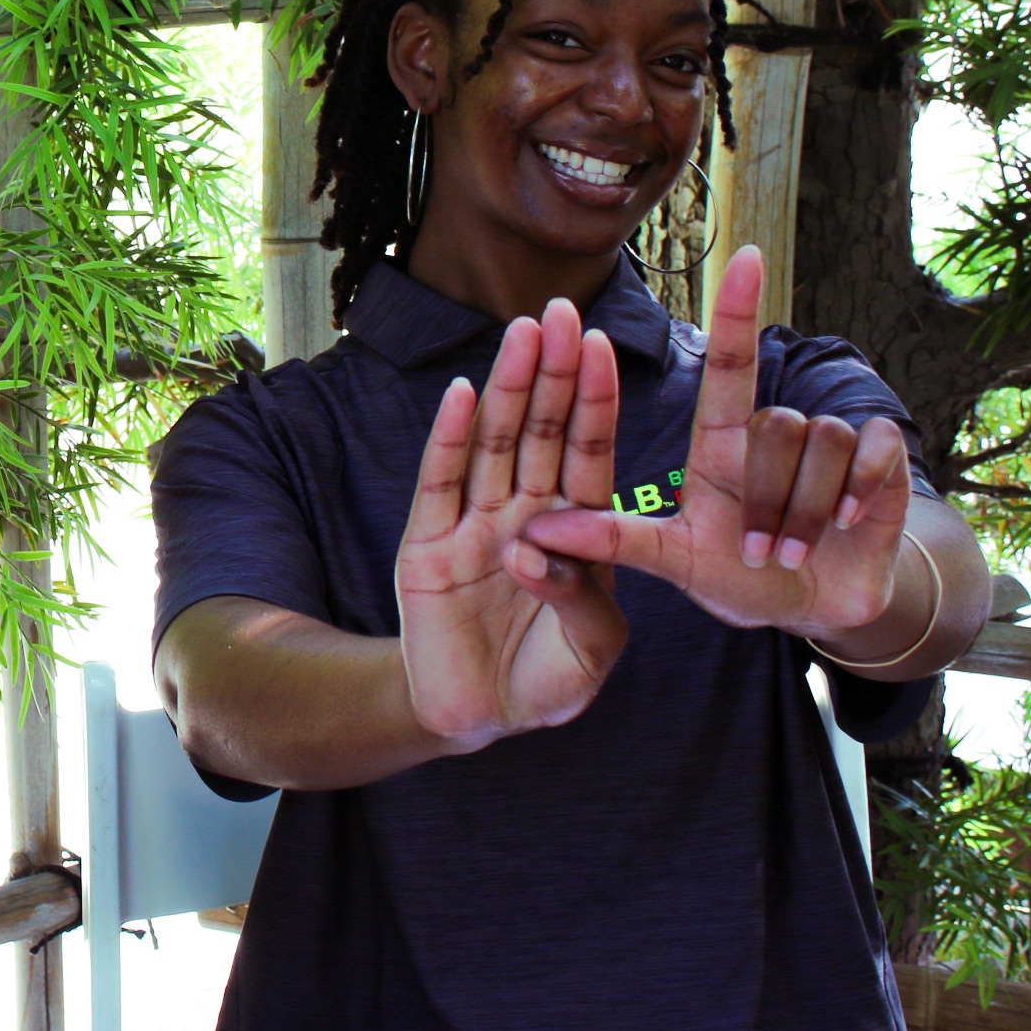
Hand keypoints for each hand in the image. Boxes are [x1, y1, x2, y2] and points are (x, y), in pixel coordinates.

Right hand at [397, 300, 629, 749]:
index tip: (604, 346)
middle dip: (554, 373)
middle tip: (562, 313)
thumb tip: (539, 551)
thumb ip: (583, 601)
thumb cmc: (545, 683)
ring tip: (523, 333)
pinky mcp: (427, 544)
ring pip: (496, 443)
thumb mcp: (592, 652)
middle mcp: (526, 514)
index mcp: (576, 532)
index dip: (595, 402)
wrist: (478, 717)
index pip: (588, 454)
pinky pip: (441, 481)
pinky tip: (464, 394)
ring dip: (509, 387)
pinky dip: (452, 437)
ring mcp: (475, 523)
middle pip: (542, 432)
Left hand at [521, 247, 916, 641]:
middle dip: (769, 502)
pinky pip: (873, 450)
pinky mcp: (881, 460)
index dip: (735, 312)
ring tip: (794, 552)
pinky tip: (849, 524)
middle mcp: (772, 433)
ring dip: (808, 511)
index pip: (728, 367)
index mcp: (720, 446)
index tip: (745, 255)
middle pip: (774, 424)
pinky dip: (860, 493)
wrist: (820, 608)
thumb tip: (535, 526)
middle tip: (759, 554)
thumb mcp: (675, 562)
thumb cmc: (739, 578)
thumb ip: (615, 541)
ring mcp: (829, 442)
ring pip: (822, 440)